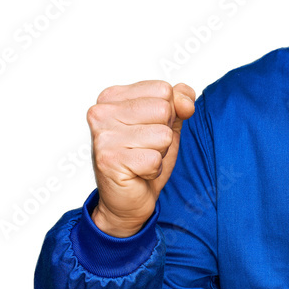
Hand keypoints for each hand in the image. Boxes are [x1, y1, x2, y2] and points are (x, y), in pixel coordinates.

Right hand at [86, 81, 195, 236]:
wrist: (128, 199)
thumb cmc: (145, 159)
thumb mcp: (168, 125)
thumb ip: (179, 104)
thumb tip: (186, 100)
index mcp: (113, 97)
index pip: (163, 89)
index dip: (169, 114)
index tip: (150, 129)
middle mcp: (102, 112)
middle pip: (164, 109)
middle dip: (165, 134)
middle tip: (146, 148)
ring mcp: (103, 136)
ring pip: (162, 135)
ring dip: (160, 152)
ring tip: (142, 159)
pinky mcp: (109, 160)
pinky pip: (155, 159)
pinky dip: (154, 169)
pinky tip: (138, 172)